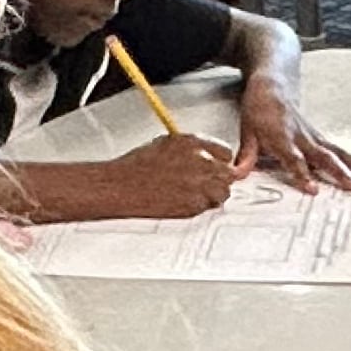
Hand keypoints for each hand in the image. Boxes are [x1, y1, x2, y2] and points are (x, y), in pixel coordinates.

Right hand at [96, 132, 239, 217]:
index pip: (225, 152)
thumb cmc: (137, 166)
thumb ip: (190, 149)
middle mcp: (201, 162)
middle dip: (220, 178)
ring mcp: (200, 184)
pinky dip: (201, 206)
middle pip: (228, 173)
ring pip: (223, 192)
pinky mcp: (194, 204)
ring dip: (213, 194)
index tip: (216, 167)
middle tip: (207, 183)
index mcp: (193, 144)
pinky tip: (184, 201)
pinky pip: (208, 207)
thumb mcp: (165, 144)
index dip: (220, 162)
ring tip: (195, 194)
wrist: (122, 186)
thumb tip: (203, 155)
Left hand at [236, 81, 350, 191]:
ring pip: (338, 153)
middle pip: (324, 156)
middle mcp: (302, 137)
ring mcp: (314, 136)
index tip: (313, 189)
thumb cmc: (259, 106)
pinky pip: (339, 149)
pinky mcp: (320, 136)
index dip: (302, 174)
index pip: (294, 158)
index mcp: (282, 136)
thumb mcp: (246, 129)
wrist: (274, 81)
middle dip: (340, 173)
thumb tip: (236, 175)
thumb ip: (246, 154)